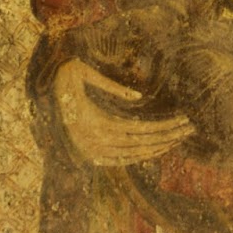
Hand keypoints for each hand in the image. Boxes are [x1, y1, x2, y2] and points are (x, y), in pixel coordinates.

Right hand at [53, 58, 192, 165]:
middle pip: (143, 143)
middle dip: (170, 136)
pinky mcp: (92, 154)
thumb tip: (139, 97)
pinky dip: (142, 156)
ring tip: (179, 138)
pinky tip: (157, 150)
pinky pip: (122, 160)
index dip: (165, 127)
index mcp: (97, 123)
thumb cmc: (63, 76)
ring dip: (159, 147)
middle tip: (192, 128)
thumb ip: (112, 86)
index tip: (185, 120)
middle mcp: (97, 142)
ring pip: (134, 154)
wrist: (41, 97)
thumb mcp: (84, 72)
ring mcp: (93, 151)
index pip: (141, 129)